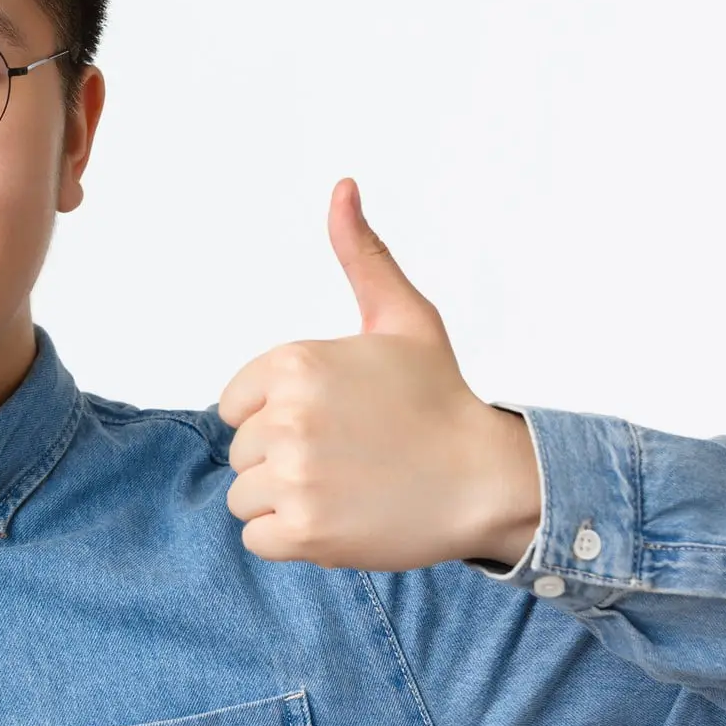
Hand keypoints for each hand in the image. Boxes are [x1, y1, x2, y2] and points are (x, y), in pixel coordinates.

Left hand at [217, 180, 540, 571]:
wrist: (490, 480)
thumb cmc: (441, 399)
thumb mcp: (404, 318)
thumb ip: (362, 255)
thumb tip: (342, 186)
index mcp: (293, 363)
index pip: (236, 405)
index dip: (277, 416)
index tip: (333, 421)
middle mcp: (286, 416)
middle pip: (242, 452)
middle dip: (284, 459)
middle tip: (350, 457)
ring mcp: (295, 475)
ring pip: (245, 496)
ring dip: (286, 501)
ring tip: (346, 488)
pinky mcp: (303, 531)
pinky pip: (257, 538)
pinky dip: (291, 539)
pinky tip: (339, 520)